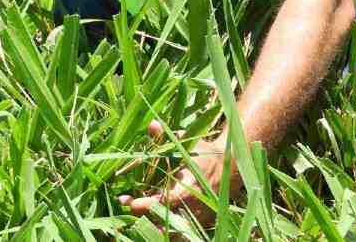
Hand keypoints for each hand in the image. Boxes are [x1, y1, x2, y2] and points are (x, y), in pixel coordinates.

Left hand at [118, 121, 238, 227]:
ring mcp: (199, 216)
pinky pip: (182, 234)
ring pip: (174, 231)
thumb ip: (167, 138)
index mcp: (193, 185)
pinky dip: (166, 233)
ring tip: (133, 220)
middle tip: (125, 205)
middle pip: (167, 220)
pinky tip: (150, 225)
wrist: (230, 168)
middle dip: (143, 216)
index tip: (130, 201)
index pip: (168, 200)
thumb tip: (151, 125)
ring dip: (153, 228)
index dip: (148, 204)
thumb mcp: (188, 143)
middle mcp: (196, 204)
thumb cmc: (204, 153)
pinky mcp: (201, 223)